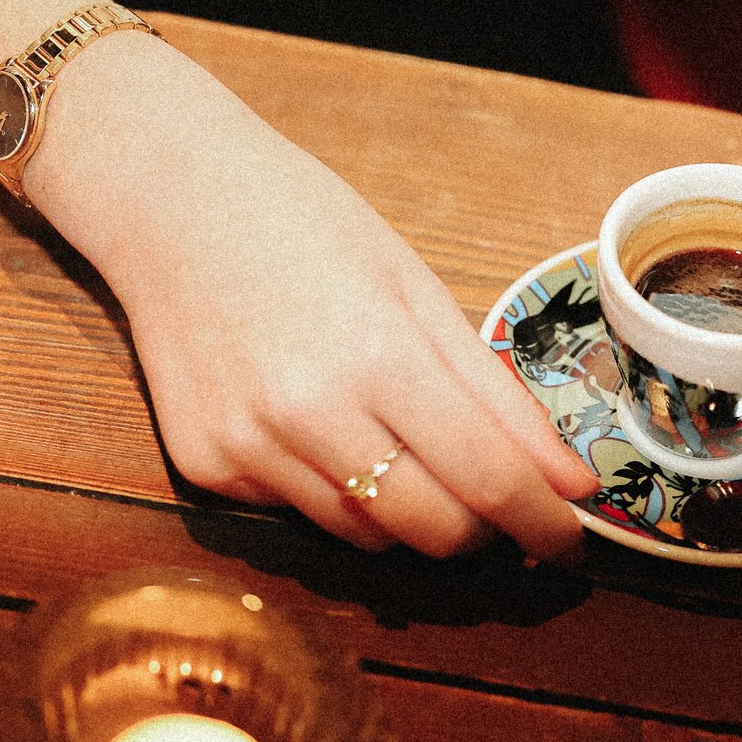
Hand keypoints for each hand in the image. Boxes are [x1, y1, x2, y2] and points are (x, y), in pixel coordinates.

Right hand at [28, 34, 596, 557]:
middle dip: (483, 530)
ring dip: (409, 511)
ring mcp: (249, 447)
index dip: (543, 524)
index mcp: (378, 355)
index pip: (488, 479)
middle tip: (498, 502)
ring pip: (369, 536)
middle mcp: (308, 414)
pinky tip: (316, 422)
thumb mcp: (418, 291)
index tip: (570, 540)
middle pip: (433, 531)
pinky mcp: (205, 467)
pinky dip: (335, 489)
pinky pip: (302, 513)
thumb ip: (497, 397)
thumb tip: (569, 483)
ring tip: (398, 437)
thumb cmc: (306, 228)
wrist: (171, 201)